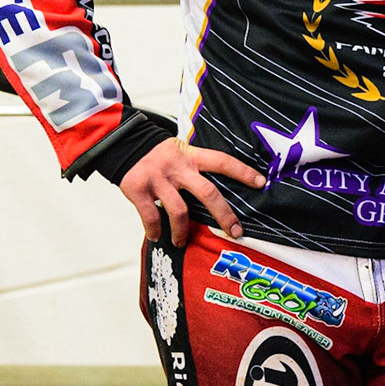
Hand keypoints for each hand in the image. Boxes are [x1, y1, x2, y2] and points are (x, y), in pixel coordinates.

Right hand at [120, 138, 265, 246]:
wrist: (123, 143)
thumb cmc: (159, 155)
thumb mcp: (182, 153)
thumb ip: (197, 168)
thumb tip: (221, 192)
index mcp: (191, 157)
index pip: (222, 162)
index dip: (242, 172)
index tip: (261, 183)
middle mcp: (178, 168)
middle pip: (208, 193)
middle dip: (224, 215)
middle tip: (235, 232)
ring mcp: (158, 179)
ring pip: (178, 211)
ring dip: (182, 231)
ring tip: (181, 242)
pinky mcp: (138, 189)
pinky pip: (151, 216)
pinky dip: (155, 230)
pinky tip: (157, 236)